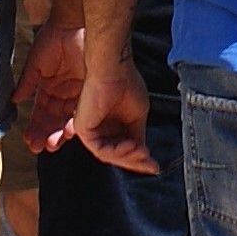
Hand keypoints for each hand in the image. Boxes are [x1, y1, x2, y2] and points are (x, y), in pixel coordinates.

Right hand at [14, 23, 85, 152]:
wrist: (74, 23)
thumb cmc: (53, 39)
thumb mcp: (36, 64)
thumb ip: (27, 83)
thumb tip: (14, 100)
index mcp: (48, 88)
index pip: (41, 114)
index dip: (36, 128)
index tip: (30, 141)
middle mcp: (63, 94)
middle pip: (55, 121)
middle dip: (47, 136)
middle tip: (41, 147)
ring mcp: (77, 93)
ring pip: (68, 119)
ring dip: (60, 133)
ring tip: (53, 144)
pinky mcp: (90, 90)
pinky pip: (83, 110)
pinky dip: (76, 122)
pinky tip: (69, 132)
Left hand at [74, 49, 156, 174]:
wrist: (114, 70)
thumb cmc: (126, 84)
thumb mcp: (138, 116)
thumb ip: (137, 136)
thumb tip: (144, 154)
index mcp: (111, 124)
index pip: (123, 148)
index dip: (138, 159)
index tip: (153, 166)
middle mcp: (100, 128)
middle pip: (116, 154)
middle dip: (135, 161)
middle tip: (150, 163)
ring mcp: (90, 130)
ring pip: (109, 155)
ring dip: (129, 157)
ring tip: (142, 153)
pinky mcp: (83, 130)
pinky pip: (101, 150)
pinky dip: (118, 152)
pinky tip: (131, 146)